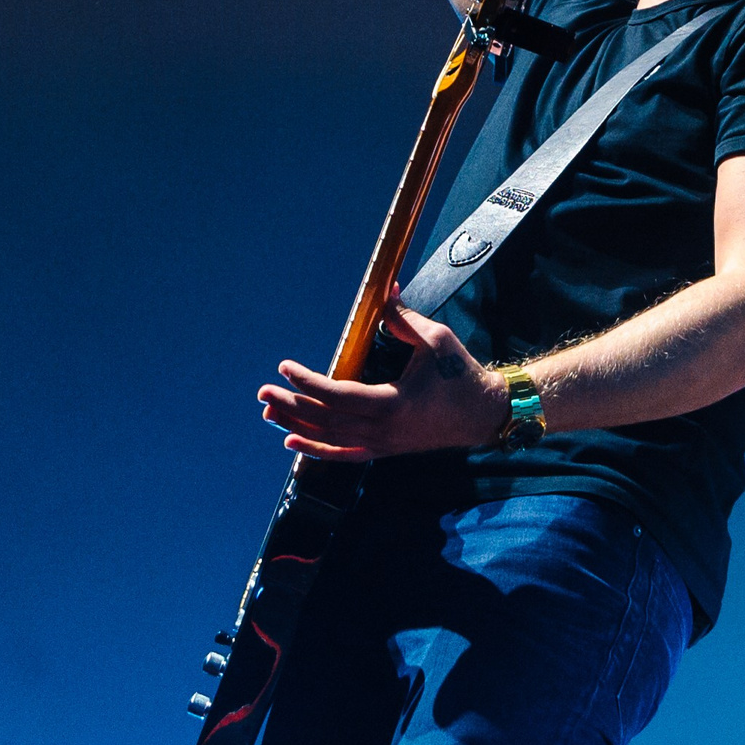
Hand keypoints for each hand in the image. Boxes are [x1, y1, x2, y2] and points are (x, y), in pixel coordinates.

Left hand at [256, 298, 509, 461]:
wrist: (483, 414)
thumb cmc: (460, 374)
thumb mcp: (436, 340)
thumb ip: (403, 318)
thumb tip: (385, 290)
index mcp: (393, 402)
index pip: (338, 395)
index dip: (308, 383)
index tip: (284, 368)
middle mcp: (383, 430)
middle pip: (326, 420)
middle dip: (291, 406)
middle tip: (262, 393)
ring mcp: (383, 445)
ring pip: (330, 438)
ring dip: (296, 425)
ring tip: (267, 413)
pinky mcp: (384, 451)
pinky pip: (344, 454)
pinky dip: (316, 451)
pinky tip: (291, 443)